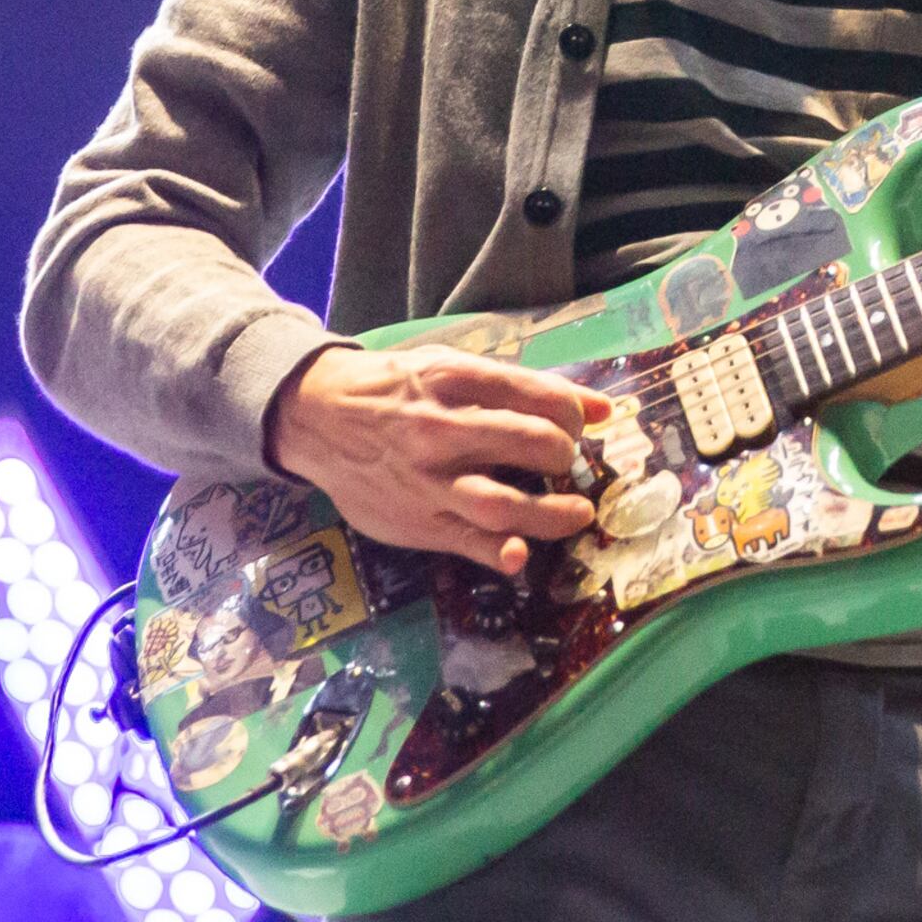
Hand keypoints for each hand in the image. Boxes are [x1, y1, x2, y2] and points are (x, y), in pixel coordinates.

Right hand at [266, 343, 612, 574]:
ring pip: (504, 502)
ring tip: (577, 512)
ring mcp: (429, 479)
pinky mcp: (418, 521)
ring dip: (553, 514)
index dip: (575, 414)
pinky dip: (500, 553)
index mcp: (455, 380)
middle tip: (565, 460)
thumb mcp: (450, 367)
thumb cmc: (397, 389)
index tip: (575, 425)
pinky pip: (468, 542)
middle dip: (566, 454)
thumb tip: (604, 410)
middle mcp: (443, 429)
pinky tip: (521, 553)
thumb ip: (523, 388)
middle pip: (533, 444)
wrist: (318, 416)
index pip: (541, 396)